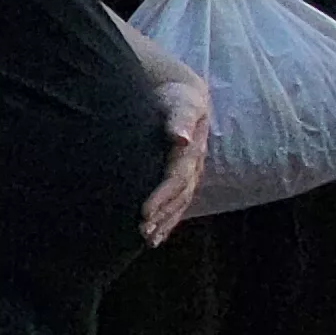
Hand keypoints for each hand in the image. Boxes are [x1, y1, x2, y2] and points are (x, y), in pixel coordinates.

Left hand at [142, 77, 211, 245]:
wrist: (182, 94)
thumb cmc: (176, 97)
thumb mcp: (180, 102)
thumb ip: (180, 118)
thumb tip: (181, 137)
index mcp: (192, 152)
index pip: (176, 179)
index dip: (162, 197)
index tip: (144, 213)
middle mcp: (194, 166)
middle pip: (179, 197)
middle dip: (162, 216)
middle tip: (142, 233)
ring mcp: (190, 174)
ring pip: (180, 204)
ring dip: (165, 223)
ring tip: (149, 240)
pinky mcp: (182, 178)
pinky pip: (178, 203)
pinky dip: (168, 221)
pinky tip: (156, 236)